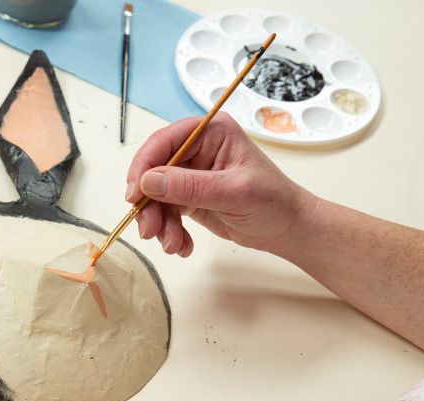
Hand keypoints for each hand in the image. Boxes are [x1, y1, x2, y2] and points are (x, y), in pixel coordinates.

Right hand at [126, 113, 314, 256]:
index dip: (144, 166)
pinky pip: (165, 212)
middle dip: (149, 203)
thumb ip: (190, 186)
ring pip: (155, 195)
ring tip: (173, 244)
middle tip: (150, 229)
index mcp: (210, 133)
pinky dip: (169, 231)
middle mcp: (196, 149)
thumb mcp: (233, 192)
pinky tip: (182, 245)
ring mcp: (191, 174)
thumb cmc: (273, 202)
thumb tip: (149, 181)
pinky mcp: (188, 197)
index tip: (136, 194)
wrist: (288, 229)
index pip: (164, 141)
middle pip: (153, 170)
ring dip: (159, 222)